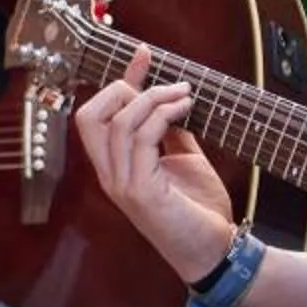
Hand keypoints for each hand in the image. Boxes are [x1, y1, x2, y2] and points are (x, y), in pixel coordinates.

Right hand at [71, 45, 235, 281]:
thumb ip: (172, 133)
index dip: (120, 79)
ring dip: (154, 99)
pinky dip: (163, 115)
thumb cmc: (201, 211)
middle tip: (167, 88)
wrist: (217, 252)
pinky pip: (141, 139)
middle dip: (125, 88)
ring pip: (118, 122)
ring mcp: (121, 185)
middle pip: (89, 116)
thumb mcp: (185, 160)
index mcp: (115, 168)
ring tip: (185, 95)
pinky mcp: (140, 192)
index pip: (98, 116)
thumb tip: (173, 100)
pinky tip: (185, 110)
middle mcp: (110, 176)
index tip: (145, 54)